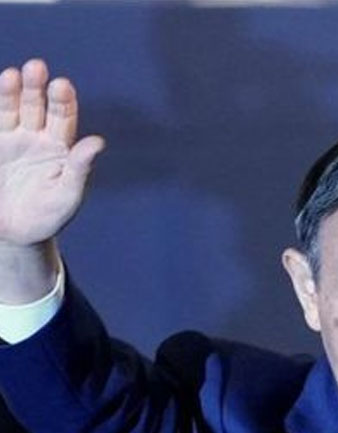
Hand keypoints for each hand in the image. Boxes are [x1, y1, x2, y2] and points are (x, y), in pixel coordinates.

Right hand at [0, 59, 103, 246]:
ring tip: (12, 75)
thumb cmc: (49, 216)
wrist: (15, 232)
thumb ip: (80, 169)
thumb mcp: (67, 196)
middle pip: (37, 106)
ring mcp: (10, 140)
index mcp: (60, 148)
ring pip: (11, 109)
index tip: (62, 85)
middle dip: (36, 87)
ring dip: (11, 91)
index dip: (63, 101)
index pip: (63, 118)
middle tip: (37, 67)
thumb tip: (98, 142)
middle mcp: (35, 137)